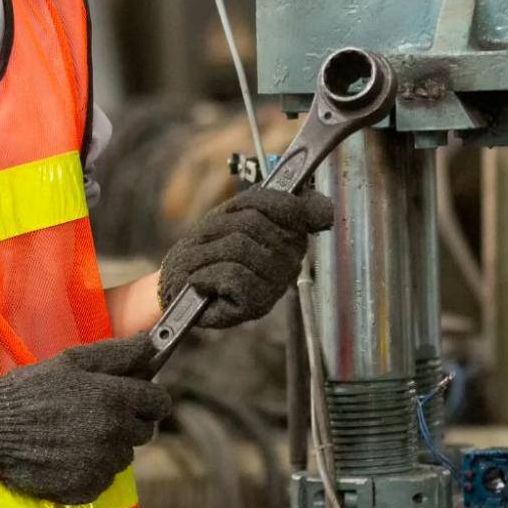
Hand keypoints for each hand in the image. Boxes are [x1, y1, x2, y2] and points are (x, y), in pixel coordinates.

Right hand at [0, 333, 171, 504]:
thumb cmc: (32, 389)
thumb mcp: (74, 361)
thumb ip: (119, 354)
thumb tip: (152, 344)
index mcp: (116, 399)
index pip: (159, 403)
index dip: (151, 399)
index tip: (141, 400)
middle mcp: (114, 433)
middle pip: (144, 431)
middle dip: (130, 422)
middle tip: (99, 415)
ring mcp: (100, 464)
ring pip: (124, 456)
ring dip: (110, 447)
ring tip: (78, 434)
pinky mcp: (85, 488)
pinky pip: (104, 479)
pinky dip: (92, 470)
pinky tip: (68, 455)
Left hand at [158, 186, 334, 327]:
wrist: (182, 283)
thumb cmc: (209, 246)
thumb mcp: (233, 214)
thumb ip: (266, 202)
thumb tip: (325, 210)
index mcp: (291, 234)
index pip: (290, 206)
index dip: (263, 202)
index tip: (238, 209)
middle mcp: (291, 260)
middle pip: (252, 222)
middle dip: (216, 229)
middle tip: (203, 243)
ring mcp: (277, 284)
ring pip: (239, 247)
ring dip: (205, 253)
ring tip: (198, 264)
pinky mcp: (259, 305)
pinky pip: (233, 276)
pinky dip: (206, 276)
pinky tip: (201, 282)